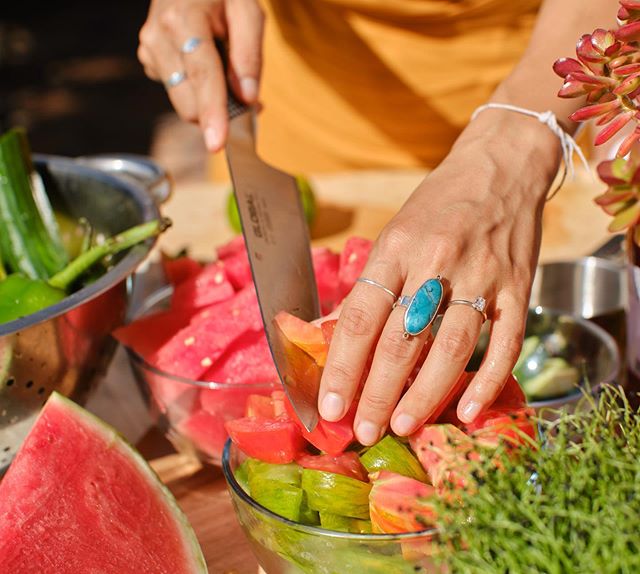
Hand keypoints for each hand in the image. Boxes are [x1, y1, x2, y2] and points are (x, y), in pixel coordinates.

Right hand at [138, 0, 263, 150]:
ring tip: (228, 74)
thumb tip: (247, 98)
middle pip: (188, 101)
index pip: (202, 76)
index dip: (212, 113)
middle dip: (219, 111)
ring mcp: (149, 50)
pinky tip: (207, 68)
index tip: (217, 143)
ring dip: (210, 103)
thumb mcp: (248, 12)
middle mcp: (159, 36)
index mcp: (184, 19)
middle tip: (248, 98)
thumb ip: (249, 56)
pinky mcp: (149, 61)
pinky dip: (198, 93)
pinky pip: (177, 93)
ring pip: (182, 102)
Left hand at [317, 111, 559, 444]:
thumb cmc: (436, 205)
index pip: (361, 317)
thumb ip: (371, 286)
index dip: (343, 367)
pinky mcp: (519, 286)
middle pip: (401, 339)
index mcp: (396, 248)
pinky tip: (467, 412)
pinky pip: (505, 341)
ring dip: (425, 394)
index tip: (331, 406)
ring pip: (450, 346)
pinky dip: (487, 381)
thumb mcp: (393, 235)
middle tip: (363, 431)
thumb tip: (335, 336)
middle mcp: (436, 262)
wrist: (499, 167)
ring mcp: (482, 275)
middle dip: (378, 393)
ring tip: (402, 426)